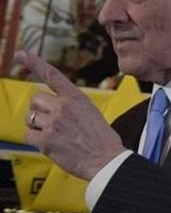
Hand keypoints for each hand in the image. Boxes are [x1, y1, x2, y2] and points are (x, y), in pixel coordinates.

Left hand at [16, 51, 125, 180]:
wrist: (107, 159)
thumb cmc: (101, 139)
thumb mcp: (90, 113)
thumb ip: (70, 106)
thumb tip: (50, 107)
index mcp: (77, 98)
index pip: (52, 75)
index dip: (34, 63)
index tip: (21, 54)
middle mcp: (63, 107)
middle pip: (35, 99)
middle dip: (39, 110)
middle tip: (51, 121)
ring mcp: (53, 123)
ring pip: (30, 117)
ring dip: (36, 125)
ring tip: (53, 134)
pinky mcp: (45, 140)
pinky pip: (27, 135)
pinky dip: (35, 140)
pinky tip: (50, 144)